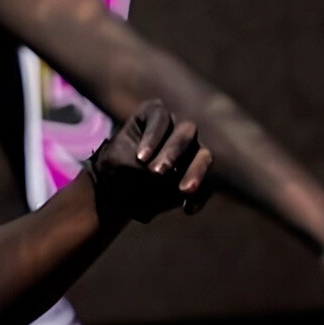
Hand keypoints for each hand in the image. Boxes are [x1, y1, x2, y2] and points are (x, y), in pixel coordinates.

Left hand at [87, 100, 211, 223]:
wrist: (119, 189)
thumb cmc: (115, 167)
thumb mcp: (117, 163)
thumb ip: (138, 165)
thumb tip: (164, 176)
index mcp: (153, 115)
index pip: (159, 118)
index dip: (152, 138)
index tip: (139, 159)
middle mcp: (177, 128)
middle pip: (185, 133)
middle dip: (172, 152)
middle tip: (156, 173)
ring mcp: (192, 150)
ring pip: (204, 156)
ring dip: (195, 172)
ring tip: (184, 190)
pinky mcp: (198, 173)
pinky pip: (208, 183)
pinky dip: (200, 196)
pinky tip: (187, 209)